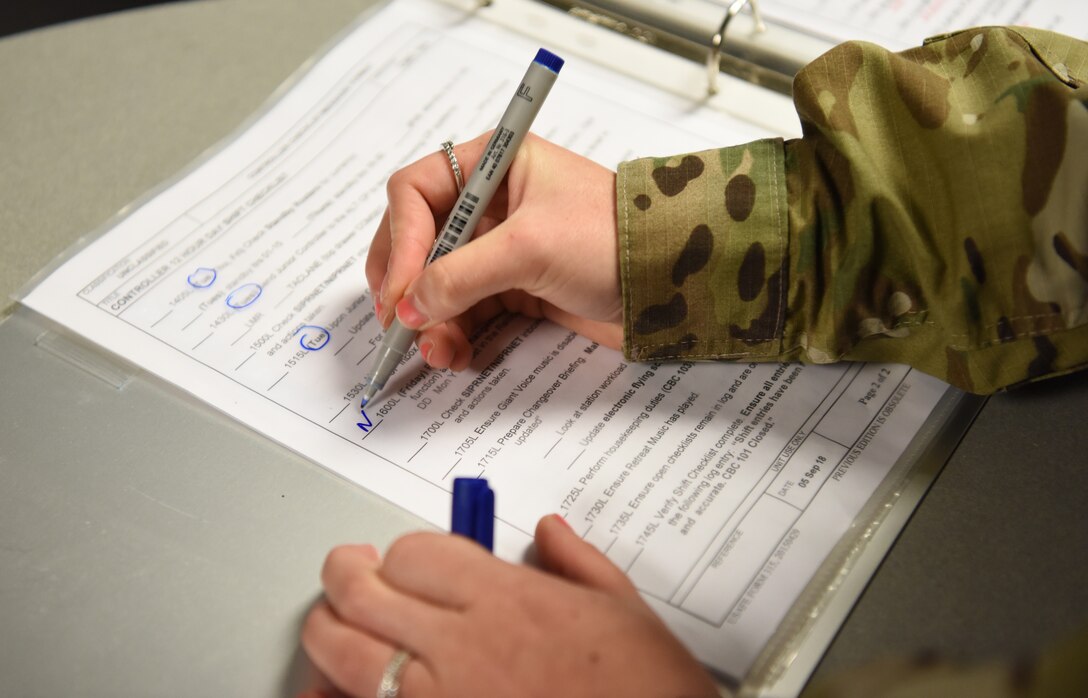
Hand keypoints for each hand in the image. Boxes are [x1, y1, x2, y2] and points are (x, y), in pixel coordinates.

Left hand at [301, 515, 719, 697]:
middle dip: (344, 576)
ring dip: (329, 634)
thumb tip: (550, 532)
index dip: (404, 555)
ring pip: (343, 655)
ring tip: (335, 628)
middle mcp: (463, 648)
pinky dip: (339, 697)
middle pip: (361, 593)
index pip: (415, 554)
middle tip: (348, 574)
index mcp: (509, 601)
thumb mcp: (625, 611)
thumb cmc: (646, 688)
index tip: (410, 564)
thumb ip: (578, 563)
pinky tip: (337, 691)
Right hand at [365, 133, 621, 370]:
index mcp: (491, 166)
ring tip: (436, 352)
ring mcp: (501, 248)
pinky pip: (467, 310)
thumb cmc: (611, 240)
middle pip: (419, 242)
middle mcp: (489, 203)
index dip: (401, 243)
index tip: (399, 293)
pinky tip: (455, 354)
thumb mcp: (529, 249)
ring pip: (439, 284)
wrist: (671, 281)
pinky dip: (455, 333)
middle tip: (398, 327)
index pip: (415, 194)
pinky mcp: (516, 288)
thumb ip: (461, 276)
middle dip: (407, 287)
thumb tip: (408, 308)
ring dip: (430, 320)